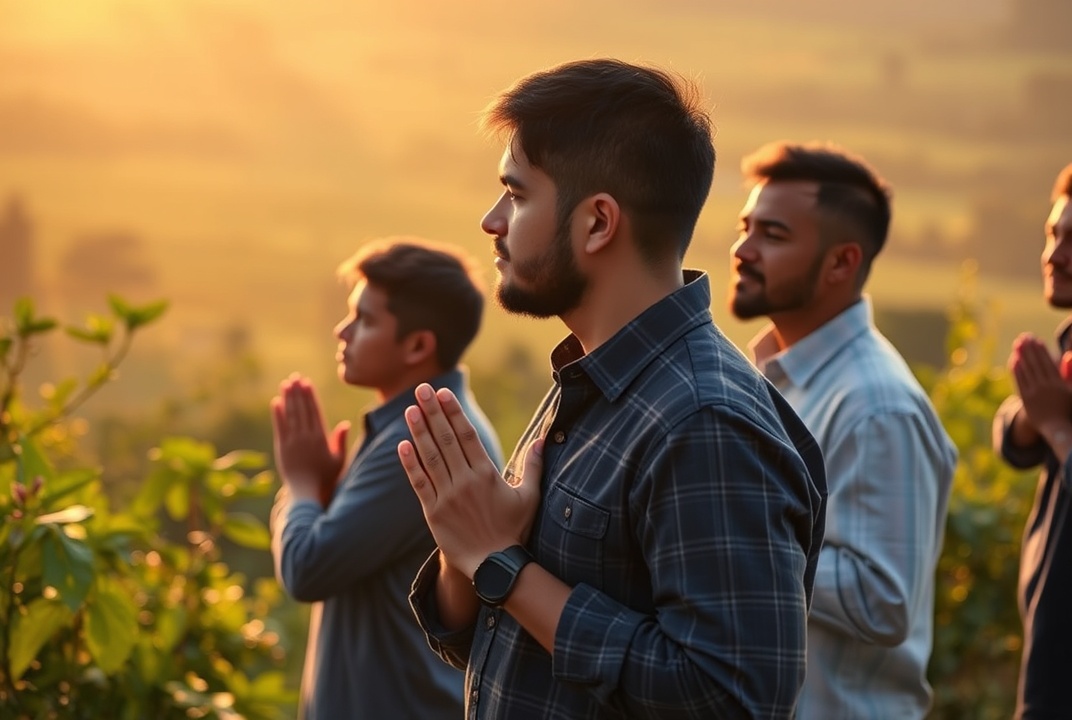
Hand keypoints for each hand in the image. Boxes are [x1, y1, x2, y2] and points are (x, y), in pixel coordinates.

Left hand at [270, 373, 349, 505]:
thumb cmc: (325, 478)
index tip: (307, 383)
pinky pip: (279, 427)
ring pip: (290, 415)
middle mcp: (306, 437)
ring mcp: (293, 442)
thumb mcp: (338, 460)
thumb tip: (344, 423)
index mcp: (321, 438)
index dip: (310, 396)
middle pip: (301, 410)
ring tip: (286, 384)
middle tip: (295, 377)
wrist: (306, 493)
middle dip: (298, 392)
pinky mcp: (282, 448)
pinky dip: (277, 414)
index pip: (314, 412)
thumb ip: (340, 441)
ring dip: (287, 398)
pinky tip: (275, 403)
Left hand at [397, 383, 543, 578]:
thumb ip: (533, 466)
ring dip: (418, 432)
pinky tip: (402, 445)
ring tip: (410, 409)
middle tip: (422, 389)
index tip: (444, 393)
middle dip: (432, 412)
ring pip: (430, 458)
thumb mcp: (529, 497)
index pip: (466, 435)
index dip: (454, 412)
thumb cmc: (514, 530)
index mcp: (487, 474)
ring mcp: (447, 497)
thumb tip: (543, 439)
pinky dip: (410, 464)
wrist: (495, 567)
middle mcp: (465, 482)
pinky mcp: (433, 513)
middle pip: (445, 439)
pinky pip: (419, 484)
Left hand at [1009, 334, 1071, 438]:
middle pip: (1035, 363)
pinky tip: (1013, 360)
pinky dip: (1016, 370)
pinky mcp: (1025, 399)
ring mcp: (1034, 393)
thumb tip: (1067, 355)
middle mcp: (1046, 387)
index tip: (1036, 340)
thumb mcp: (1071, 389)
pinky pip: (1019, 381)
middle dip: (1029, 349)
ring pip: (1026, 370)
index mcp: (1058, 383)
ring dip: (1021, 355)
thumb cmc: (1066, 407)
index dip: (1041, 350)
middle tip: (1024, 337)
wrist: (1056, 427)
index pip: (1048, 362)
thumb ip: (1070, 373)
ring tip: (1017, 344)